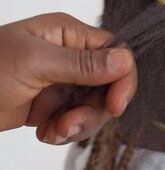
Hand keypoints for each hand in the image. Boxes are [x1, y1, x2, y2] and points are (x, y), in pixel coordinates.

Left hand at [0, 13, 136, 144]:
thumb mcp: (35, 63)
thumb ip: (82, 64)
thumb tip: (125, 61)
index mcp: (69, 35)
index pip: (116, 53)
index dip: (122, 79)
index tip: (115, 105)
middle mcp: (70, 57)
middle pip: (109, 85)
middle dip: (95, 109)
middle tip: (71, 123)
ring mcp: (62, 83)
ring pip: (95, 106)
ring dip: (79, 124)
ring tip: (54, 131)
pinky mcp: (53, 106)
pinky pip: (76, 120)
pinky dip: (65, 132)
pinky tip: (44, 133)